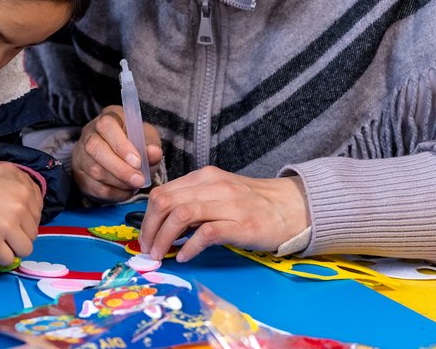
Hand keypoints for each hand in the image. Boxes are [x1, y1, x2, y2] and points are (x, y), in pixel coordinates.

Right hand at [0, 162, 42, 265]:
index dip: (25, 222)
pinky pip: (7, 259)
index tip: (14, 222)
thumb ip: (19, 182)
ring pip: (25, 249)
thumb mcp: (1, 172)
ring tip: (1, 241)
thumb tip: (32, 203)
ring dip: (14, 248)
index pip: (37, 217)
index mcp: (24, 191)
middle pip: (33, 234)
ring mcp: (7, 225)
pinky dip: (1, 257)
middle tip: (5, 231)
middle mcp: (20, 208)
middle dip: (20, 235)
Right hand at [70, 105, 162, 200]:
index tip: (138, 162)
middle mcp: (90, 133)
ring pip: (94, 170)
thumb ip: (151, 145)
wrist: (122, 157)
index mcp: (108, 118)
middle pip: (95, 148)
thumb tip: (153, 152)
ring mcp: (81, 154)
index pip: (106, 125)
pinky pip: (94, 186)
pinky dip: (114, 192)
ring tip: (135, 184)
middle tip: (139, 180)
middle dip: (120, 168)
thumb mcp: (147, 139)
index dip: (121, 145)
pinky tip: (127, 190)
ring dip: (119, 181)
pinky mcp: (80, 174)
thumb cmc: (136, 143)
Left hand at [140, 167, 308, 261]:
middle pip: (166, 202)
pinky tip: (184, 256)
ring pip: (181, 215)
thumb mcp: (218, 194)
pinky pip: (206, 233)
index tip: (145, 236)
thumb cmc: (251, 204)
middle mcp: (213, 186)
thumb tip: (162, 224)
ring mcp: (227, 204)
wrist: (290, 207)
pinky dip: (189, 246)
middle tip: (147, 249)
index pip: (163, 192)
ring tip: (160, 255)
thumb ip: (192, 203)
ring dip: (164, 238)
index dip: (147, 216)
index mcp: (204, 177)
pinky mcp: (241, 225)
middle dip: (150, 228)